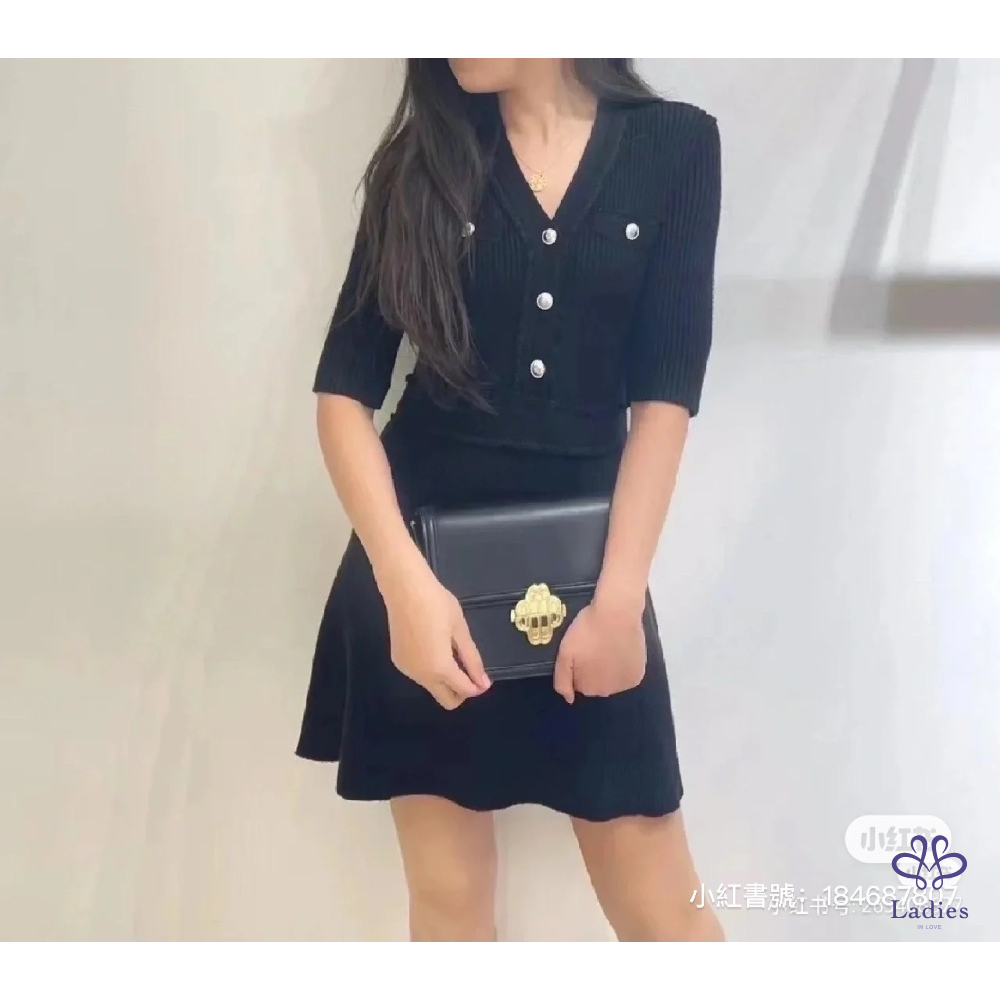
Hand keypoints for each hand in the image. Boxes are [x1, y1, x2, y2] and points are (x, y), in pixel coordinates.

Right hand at [382, 565, 490, 709]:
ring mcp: (407, 669)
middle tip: (469, 670)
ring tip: (451, 652)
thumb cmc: (437, 604)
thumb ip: (472, 659)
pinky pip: (420, 676)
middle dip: (461, 692)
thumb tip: (482, 682)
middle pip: (446, 700)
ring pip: (432, 688)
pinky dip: (431, 670)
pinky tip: (433, 647)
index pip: (464, 690)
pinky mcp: (398, 660)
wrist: (404, 588)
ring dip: (446, 681)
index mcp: (440, 668)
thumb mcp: (460, 630)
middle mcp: (421, 675)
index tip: (485, 678)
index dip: (478, 687)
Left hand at [552, 597, 645, 704]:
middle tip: (594, 646)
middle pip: (596, 683)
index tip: (581, 650)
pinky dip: (624, 666)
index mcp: (588, 688)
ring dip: (609, 669)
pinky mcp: (638, 674)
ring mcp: (625, 684)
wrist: (617, 613)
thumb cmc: (587, 631)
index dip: (578, 666)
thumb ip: (562, 679)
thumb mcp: (564, 653)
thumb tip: (569, 699)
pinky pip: (626, 674)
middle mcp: (607, 692)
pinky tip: (620, 649)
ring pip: (612, 680)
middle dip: (593, 669)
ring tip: (608, 646)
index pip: (579, 683)